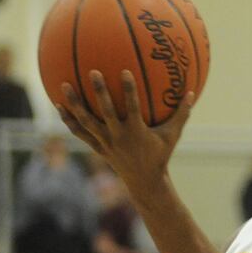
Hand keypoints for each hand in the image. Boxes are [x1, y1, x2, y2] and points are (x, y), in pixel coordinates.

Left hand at [57, 70, 193, 192]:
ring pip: (86, 121)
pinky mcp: (97, 147)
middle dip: (99, 92)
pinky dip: (69, 120)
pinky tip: (58, 106)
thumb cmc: (160, 155)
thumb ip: (182, 114)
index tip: (124, 71)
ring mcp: (105, 142)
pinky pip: (80, 132)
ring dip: (75, 104)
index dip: (128, 90)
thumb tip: (193, 93)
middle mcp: (118, 136)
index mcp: (136, 131)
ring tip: (64, 86)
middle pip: (105, 112)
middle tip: (93, 72)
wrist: (144, 182)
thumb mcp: (173, 136)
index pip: (132, 107)